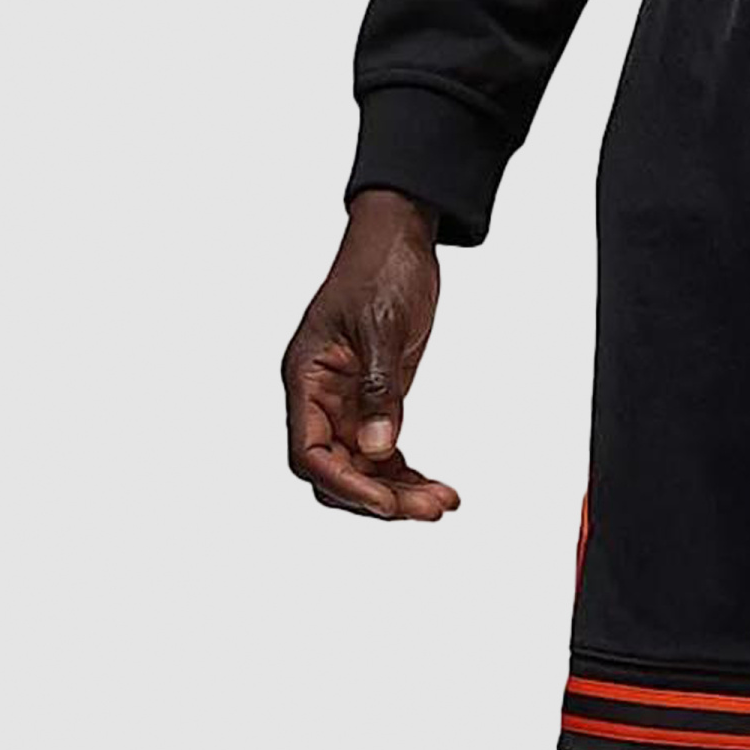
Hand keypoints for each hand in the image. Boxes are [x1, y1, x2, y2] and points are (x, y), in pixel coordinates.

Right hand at [281, 191, 455, 519]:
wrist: (399, 240)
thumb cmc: (379, 269)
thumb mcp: (381, 328)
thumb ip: (379, 391)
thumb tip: (378, 447)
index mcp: (306, 377)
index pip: (309, 453)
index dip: (345, 484)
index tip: (386, 502)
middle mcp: (320, 398)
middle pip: (337, 472)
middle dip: (380, 496)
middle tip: (431, 508)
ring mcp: (347, 404)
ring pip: (363, 470)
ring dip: (400, 492)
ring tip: (444, 502)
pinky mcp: (375, 404)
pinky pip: (383, 455)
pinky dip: (407, 475)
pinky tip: (437, 487)